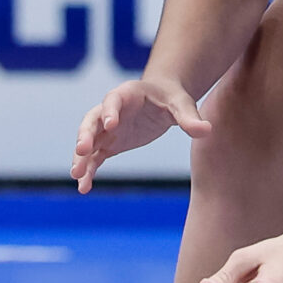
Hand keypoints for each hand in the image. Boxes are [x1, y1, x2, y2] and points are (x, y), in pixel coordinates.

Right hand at [71, 76, 210, 192]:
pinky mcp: (109, 144)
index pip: (113, 100)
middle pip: (91, 121)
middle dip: (85, 134)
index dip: (110, 111)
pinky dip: (88, 171)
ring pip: (88, 141)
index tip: (111, 125)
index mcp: (127, 94)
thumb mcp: (182, 104)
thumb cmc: (172, 98)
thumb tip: (206, 131)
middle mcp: (110, 110)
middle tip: (82, 149)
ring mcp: (107, 129)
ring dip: (80, 157)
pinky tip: (84, 188)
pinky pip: (94, 158)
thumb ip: (190, 118)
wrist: (162, 100)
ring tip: (76, 175)